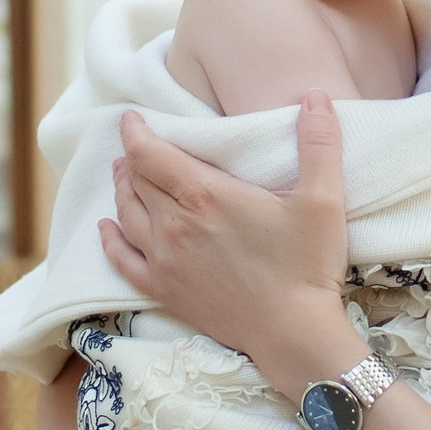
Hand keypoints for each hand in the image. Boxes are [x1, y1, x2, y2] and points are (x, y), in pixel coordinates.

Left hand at [98, 93, 355, 386]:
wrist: (293, 334)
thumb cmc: (307, 265)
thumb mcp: (323, 199)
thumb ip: (318, 144)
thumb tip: (316, 95)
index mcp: (204, 195)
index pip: (150, 153)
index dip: (135, 131)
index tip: (131, 118)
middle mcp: (174, 224)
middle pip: (135, 180)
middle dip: (132, 158)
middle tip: (138, 145)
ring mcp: (164, 260)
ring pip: (125, 214)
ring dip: (122, 189)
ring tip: (126, 174)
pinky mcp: (164, 290)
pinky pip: (122, 261)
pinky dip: (110, 240)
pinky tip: (107, 228)